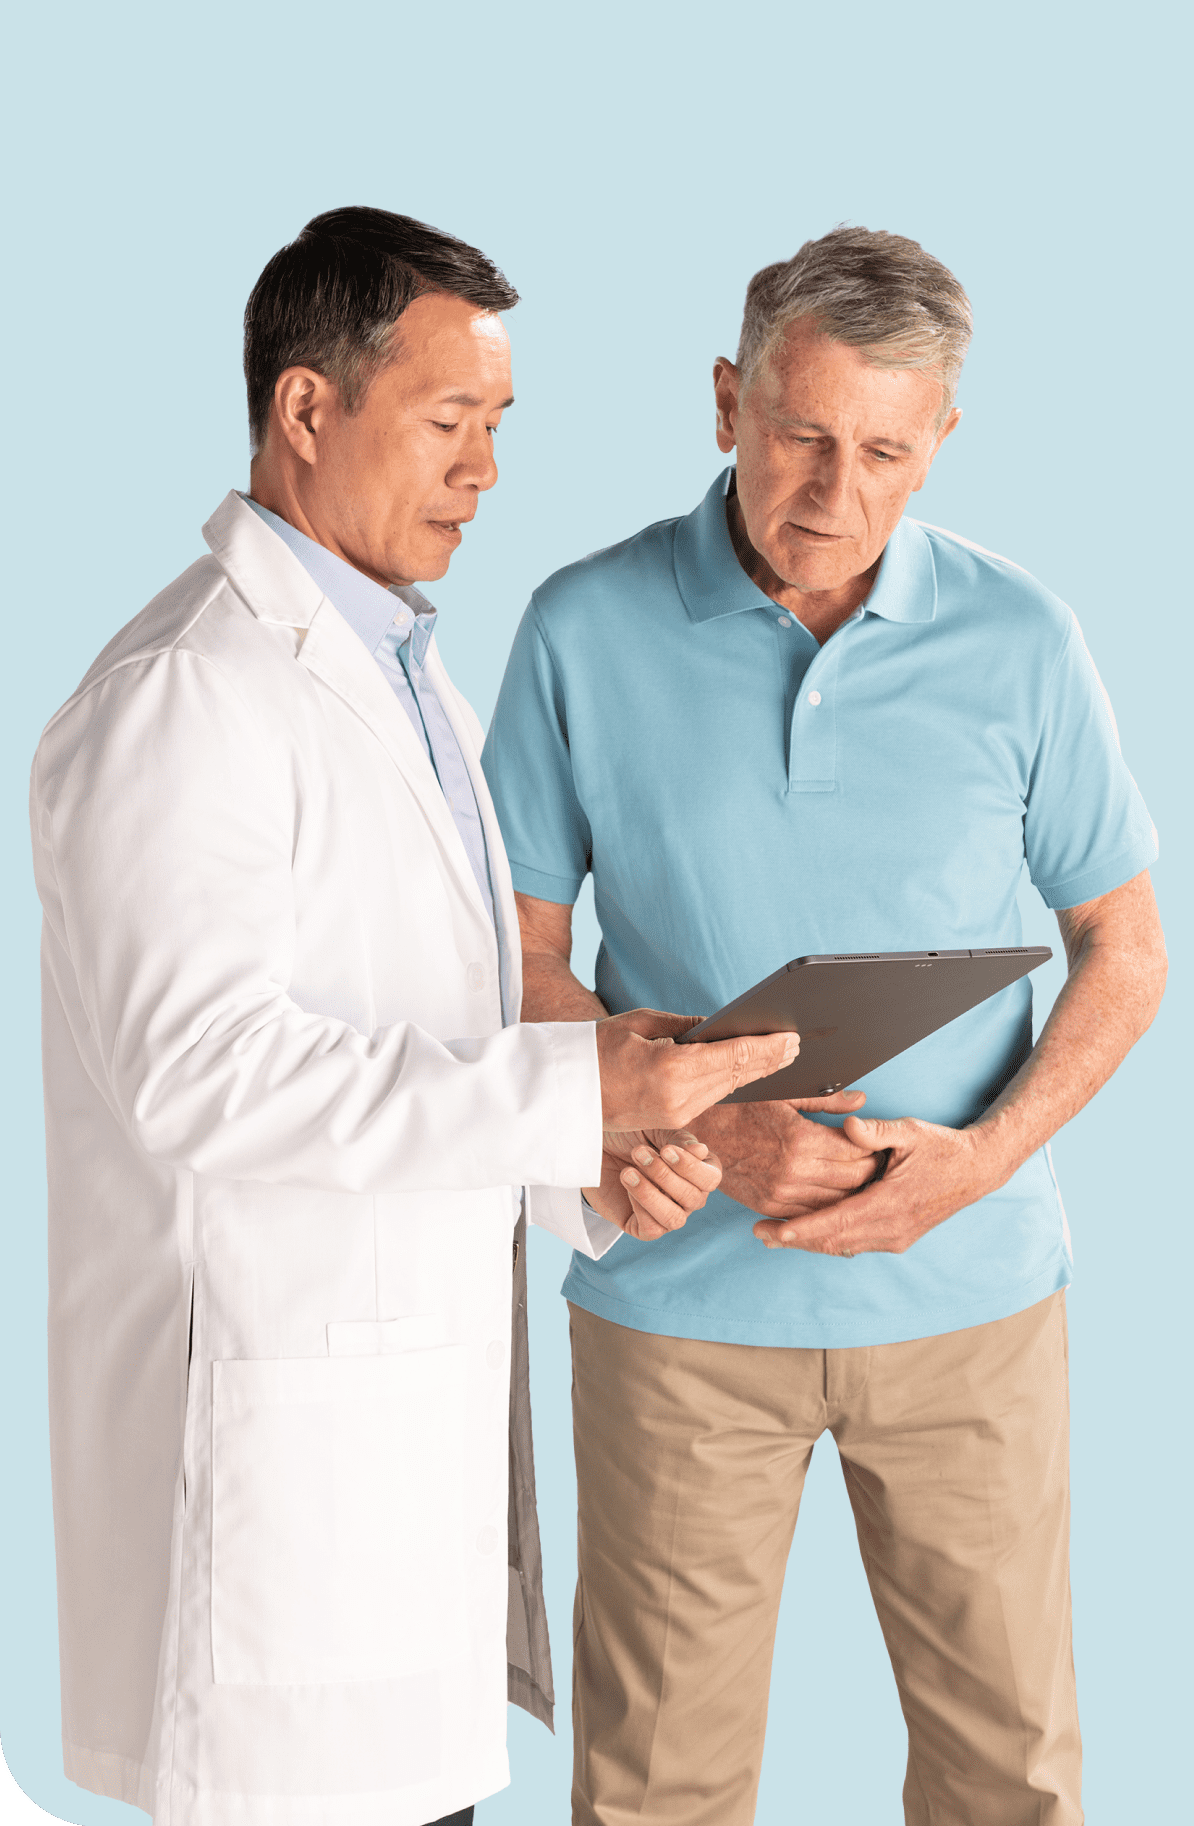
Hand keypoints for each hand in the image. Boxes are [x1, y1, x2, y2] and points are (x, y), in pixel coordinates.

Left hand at [584, 1129, 722, 1240]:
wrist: (598, 1145)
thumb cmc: (632, 1135)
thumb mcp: (656, 1130)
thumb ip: (679, 1140)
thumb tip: (701, 1151)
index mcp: (699, 1171)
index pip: (711, 1179)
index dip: (691, 1167)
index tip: (666, 1149)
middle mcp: (688, 1196)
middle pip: (693, 1199)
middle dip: (663, 1175)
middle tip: (638, 1152)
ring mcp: (668, 1214)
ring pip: (675, 1219)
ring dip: (650, 1194)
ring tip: (628, 1172)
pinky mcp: (643, 1227)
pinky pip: (652, 1229)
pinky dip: (640, 1206)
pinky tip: (627, 1184)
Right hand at [594, 1009, 798, 1131]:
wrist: (561, 1095)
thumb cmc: (593, 1051)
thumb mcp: (638, 1024)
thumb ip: (684, 1026)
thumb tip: (718, 1026)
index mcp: (669, 1070)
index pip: (732, 1056)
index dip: (766, 1048)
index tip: (791, 1037)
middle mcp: (678, 1098)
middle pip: (737, 1076)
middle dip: (770, 1061)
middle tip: (797, 1045)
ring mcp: (676, 1115)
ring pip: (728, 1090)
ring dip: (756, 1073)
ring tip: (781, 1056)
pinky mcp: (672, 1122)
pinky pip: (712, 1098)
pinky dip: (733, 1083)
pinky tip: (748, 1073)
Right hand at [690, 1092, 879, 1217]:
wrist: (698, 1132)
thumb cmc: (739, 1106)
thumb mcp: (783, 1094)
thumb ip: (825, 1100)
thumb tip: (861, 1101)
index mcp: (800, 1140)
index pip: (857, 1151)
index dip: (875, 1148)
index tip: (882, 1143)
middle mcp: (793, 1172)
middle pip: (853, 1180)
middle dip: (872, 1171)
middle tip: (881, 1163)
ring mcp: (780, 1194)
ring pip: (836, 1202)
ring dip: (854, 1193)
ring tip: (865, 1181)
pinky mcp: (769, 1207)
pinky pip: (811, 1215)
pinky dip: (829, 1208)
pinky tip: (837, 1196)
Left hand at [752, 1114, 994, 1255]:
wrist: (976, 1169)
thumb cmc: (941, 1148)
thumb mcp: (909, 1131)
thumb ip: (876, 1131)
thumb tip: (848, 1125)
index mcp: (890, 1203)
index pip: (837, 1222)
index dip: (802, 1229)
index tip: (773, 1230)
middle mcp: (892, 1228)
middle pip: (833, 1241)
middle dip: (795, 1240)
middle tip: (760, 1233)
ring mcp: (895, 1237)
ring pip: (843, 1246)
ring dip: (809, 1243)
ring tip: (775, 1236)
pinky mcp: (897, 1238)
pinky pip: (856, 1244)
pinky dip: (830, 1240)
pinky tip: (809, 1234)